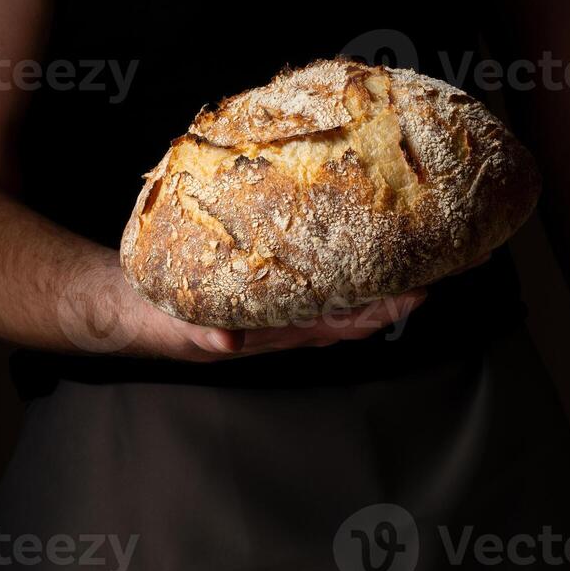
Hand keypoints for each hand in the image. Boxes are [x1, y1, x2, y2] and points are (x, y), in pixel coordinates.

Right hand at [114, 267, 427, 362]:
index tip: (420, 292)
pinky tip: (353, 228)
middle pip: (356, 303)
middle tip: (438, 258)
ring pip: (341, 285)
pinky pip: (312, 265)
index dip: (383, 311)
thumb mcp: (180, 329)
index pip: (343, 324)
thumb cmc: (161, 320)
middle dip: (397, 287)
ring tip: (412, 243)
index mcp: (277, 330)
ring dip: (376, 269)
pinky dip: (339, 251)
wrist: (131, 305)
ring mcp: (281, 294)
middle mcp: (289, 313)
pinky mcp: (266, 274)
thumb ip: (204, 335)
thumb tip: (228, 342)